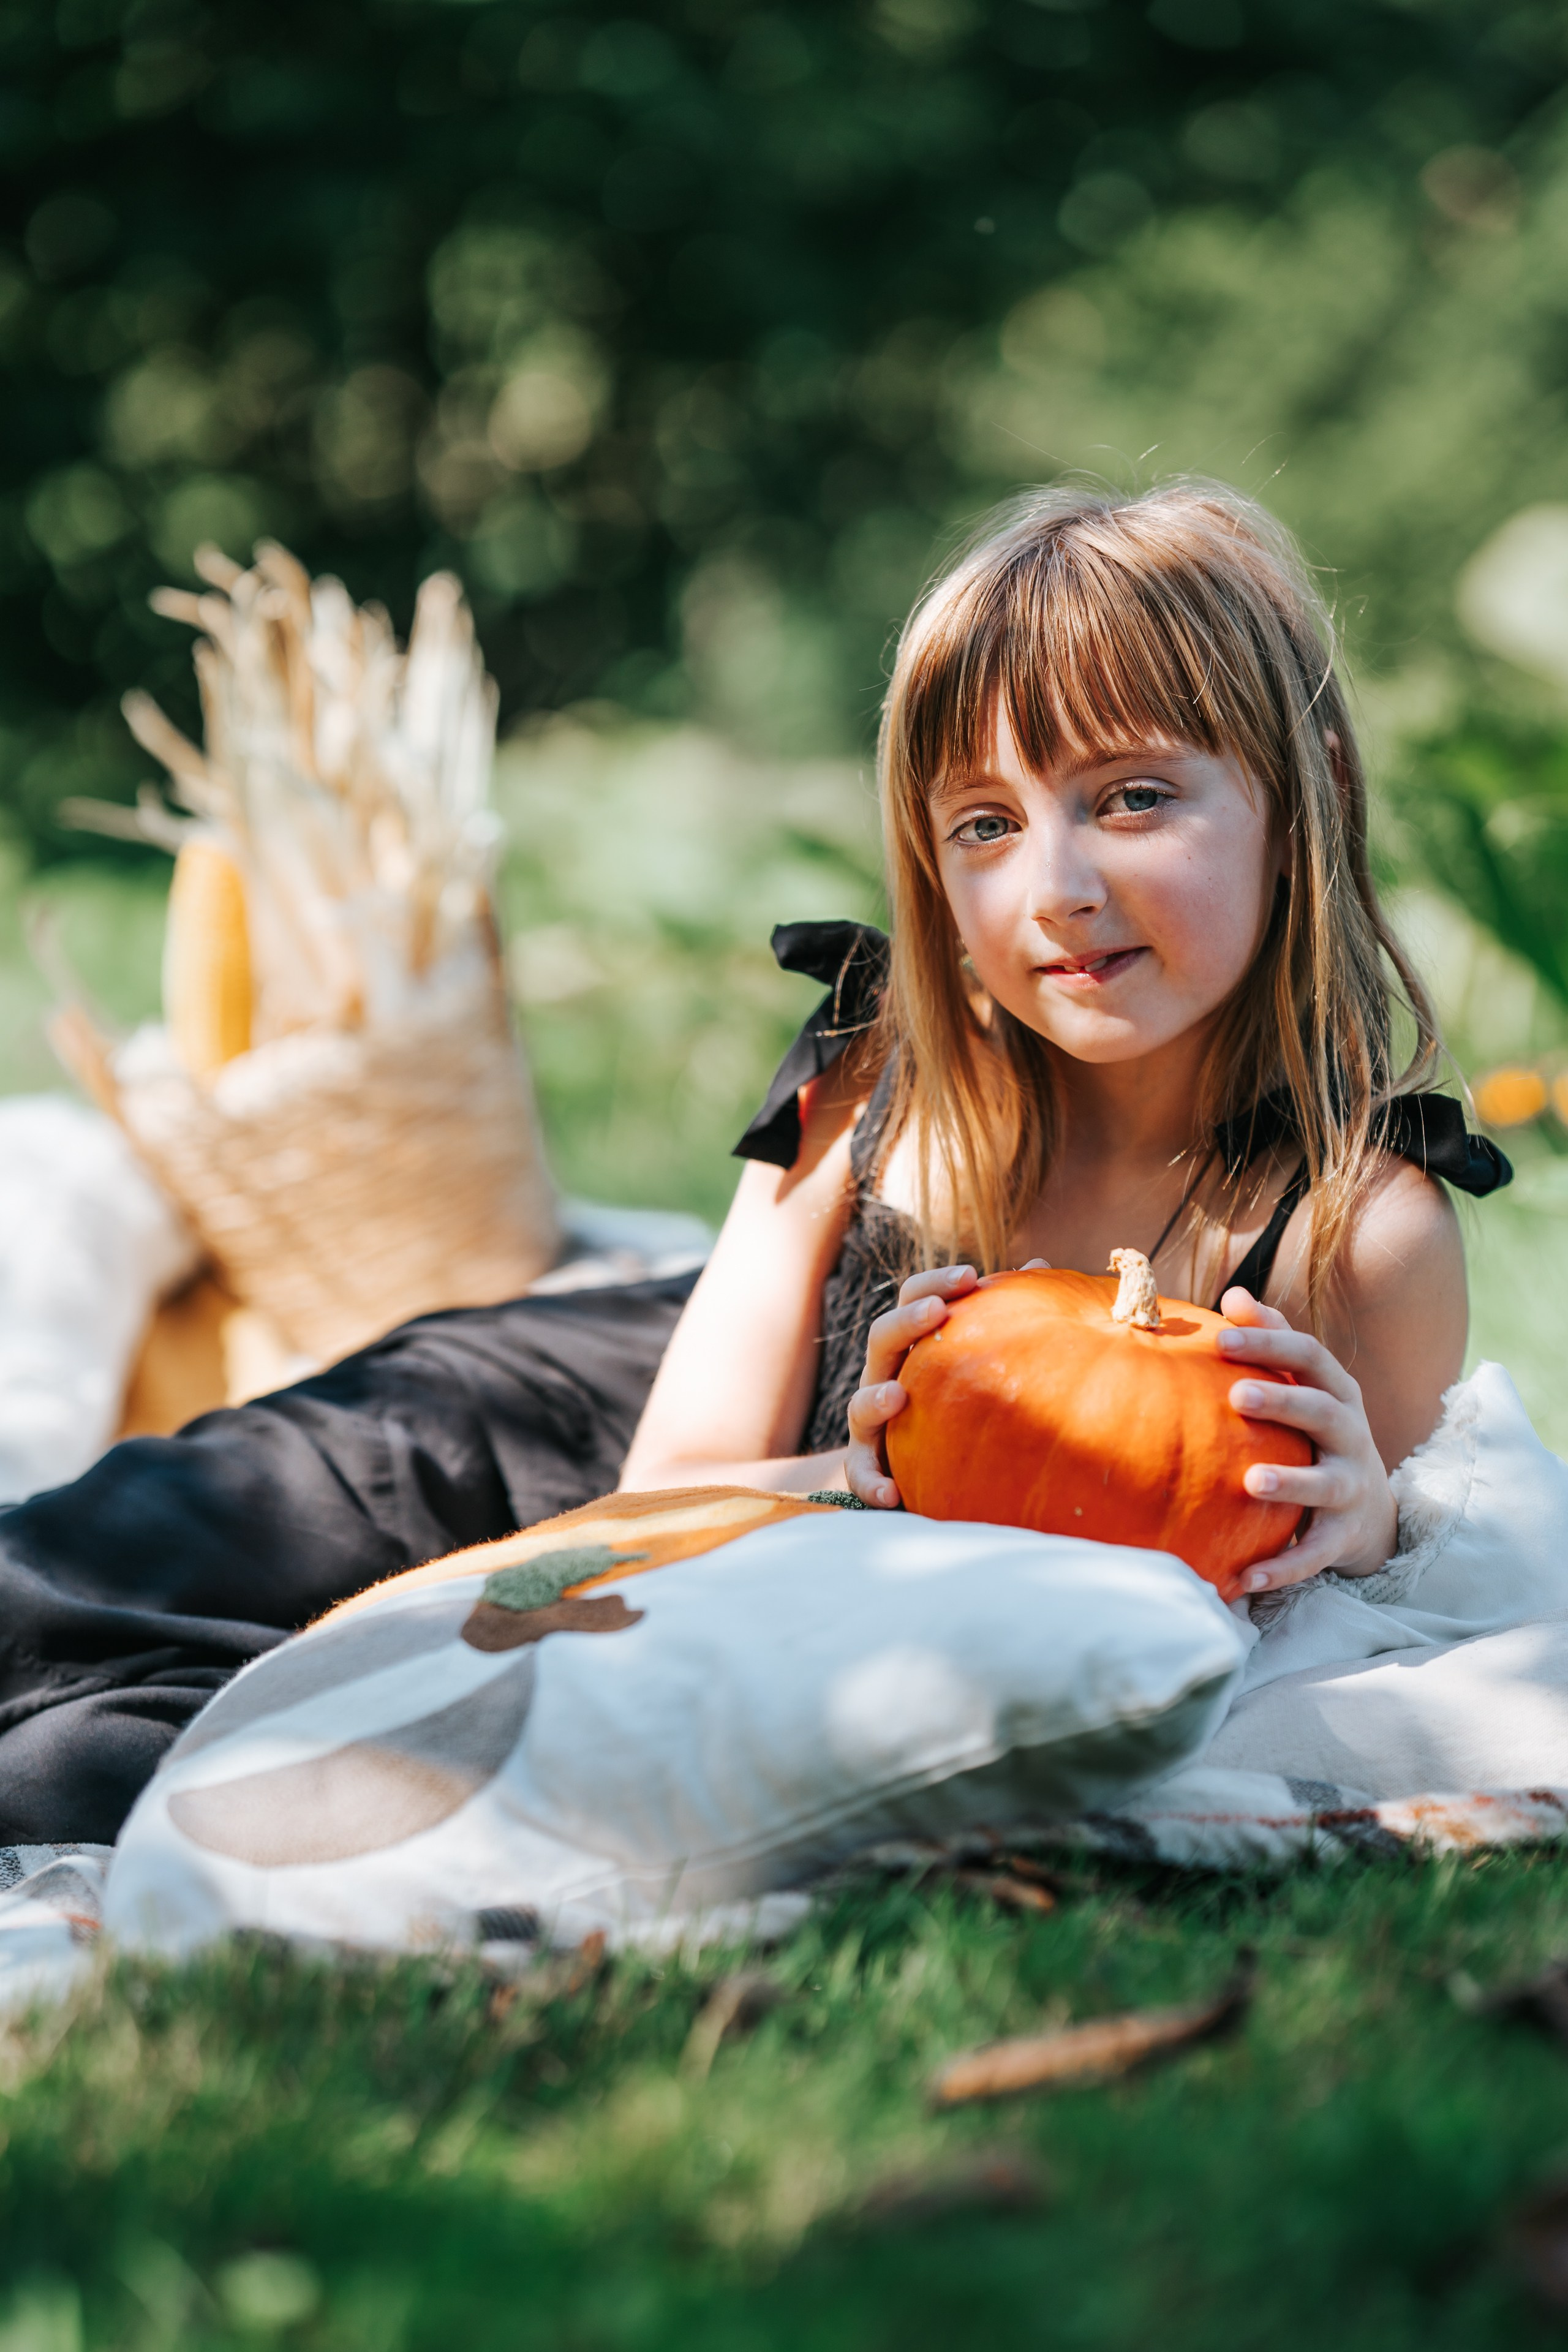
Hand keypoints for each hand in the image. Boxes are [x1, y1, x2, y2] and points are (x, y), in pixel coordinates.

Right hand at [846, 1259, 1048, 1506]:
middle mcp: (886, 1378)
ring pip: (859, 1406)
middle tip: (936, 1311)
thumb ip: (1003, 1317)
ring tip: (899, 1396)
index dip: (935, 1284)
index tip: (971, 1275)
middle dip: (906, 1322)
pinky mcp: (868, 1468)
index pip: (914, 1301)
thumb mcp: (981, 1362)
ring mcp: (872, 1424)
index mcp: (914, 1348)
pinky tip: (892, 1495)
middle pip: (881, 1339)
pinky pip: (859, 1475)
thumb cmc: (964, 1405)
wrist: (926, 1473)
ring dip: (874, 1398)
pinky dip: (871, 1483)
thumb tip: (1040, 1266)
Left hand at [1217, 1287, 1398, 1592]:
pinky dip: (1283, 1568)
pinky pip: (1315, 1554)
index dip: (1269, 1342)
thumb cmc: (1317, 1434)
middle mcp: (1351, 1436)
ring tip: (1251, 1483)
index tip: (1222, 1337)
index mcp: (1336, 1393)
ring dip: (1292, 1483)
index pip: (1309, 1356)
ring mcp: (1351, 1487)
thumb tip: (1234, 1295)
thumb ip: (1273, 1340)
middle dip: (1284, 1402)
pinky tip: (1243, 1578)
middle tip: (1237, 1396)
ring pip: (1326, 1485)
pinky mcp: (1344, 1538)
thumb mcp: (1306, 1387)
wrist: (1370, 1513)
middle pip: (1323, 1412)